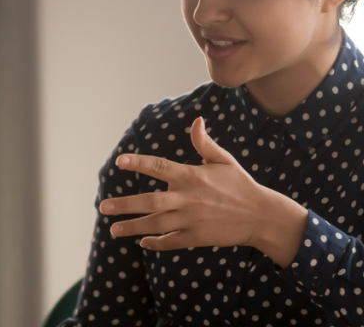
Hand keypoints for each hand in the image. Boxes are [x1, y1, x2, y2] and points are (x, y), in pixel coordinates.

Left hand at [99, 117, 308, 265]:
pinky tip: (142, 241)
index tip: (120, 161)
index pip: (159, 167)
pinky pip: (170, 241)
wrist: (260, 215)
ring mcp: (191, 220)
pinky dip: (155, 242)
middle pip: (150, 202)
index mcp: (192, 176)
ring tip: (114, 229)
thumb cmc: (240, 184)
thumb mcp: (223, 160)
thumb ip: (204, 142)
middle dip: (125, 205)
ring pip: (156, 225)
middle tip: (103, 206)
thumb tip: (197, 121)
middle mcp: (188, 199)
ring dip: (133, 227)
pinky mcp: (196, 238)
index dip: (138, 163)